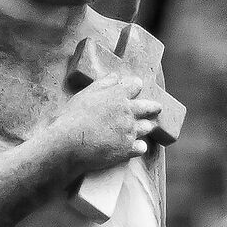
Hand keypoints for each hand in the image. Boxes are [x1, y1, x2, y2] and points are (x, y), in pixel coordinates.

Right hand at [45, 77, 161, 177]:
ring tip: (145, 127)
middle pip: (149, 107)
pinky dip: (139, 147)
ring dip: (146, 126)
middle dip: (154, 107)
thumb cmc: (73, 116)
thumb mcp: (86, 94)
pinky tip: (136, 147)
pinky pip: (142, 147)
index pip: (135, 85)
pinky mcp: (128, 149)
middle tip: (157, 108)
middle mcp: (128, 112)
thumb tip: (115, 76)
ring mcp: (130, 131)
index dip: (136, 85)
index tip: (137, 86)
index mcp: (118, 95)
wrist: (69, 142)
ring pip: (147, 127)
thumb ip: (103, 84)